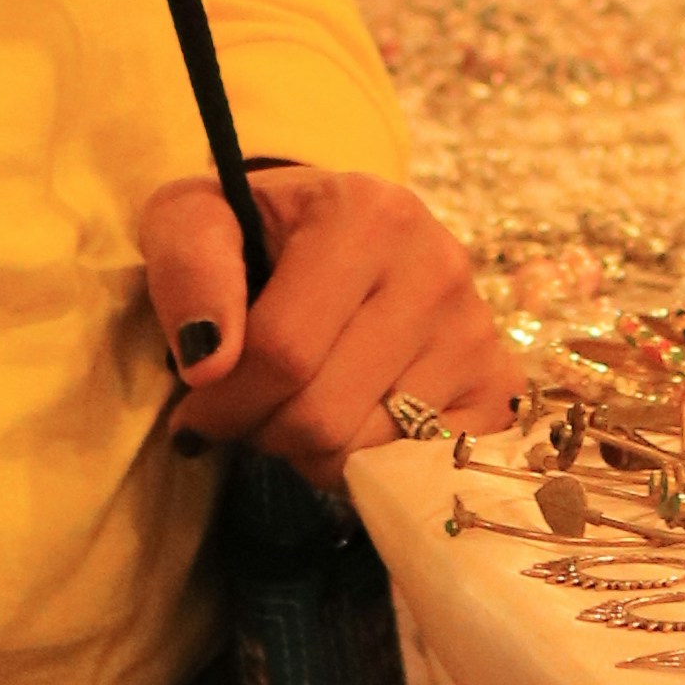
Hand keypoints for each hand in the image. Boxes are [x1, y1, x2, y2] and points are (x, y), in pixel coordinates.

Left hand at [138, 162, 516, 487]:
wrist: (335, 229)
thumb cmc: (255, 233)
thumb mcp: (193, 221)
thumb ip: (187, 271)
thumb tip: (207, 361)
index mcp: (365, 214)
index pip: (283, 351)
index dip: (222, 403)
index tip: (194, 411)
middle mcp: (437, 265)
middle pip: (325, 414)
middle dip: (262, 432)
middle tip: (243, 413)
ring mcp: (476, 328)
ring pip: (369, 451)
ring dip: (310, 452)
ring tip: (295, 405)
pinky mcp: (497, 382)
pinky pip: (421, 470)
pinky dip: (369, 466)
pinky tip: (349, 421)